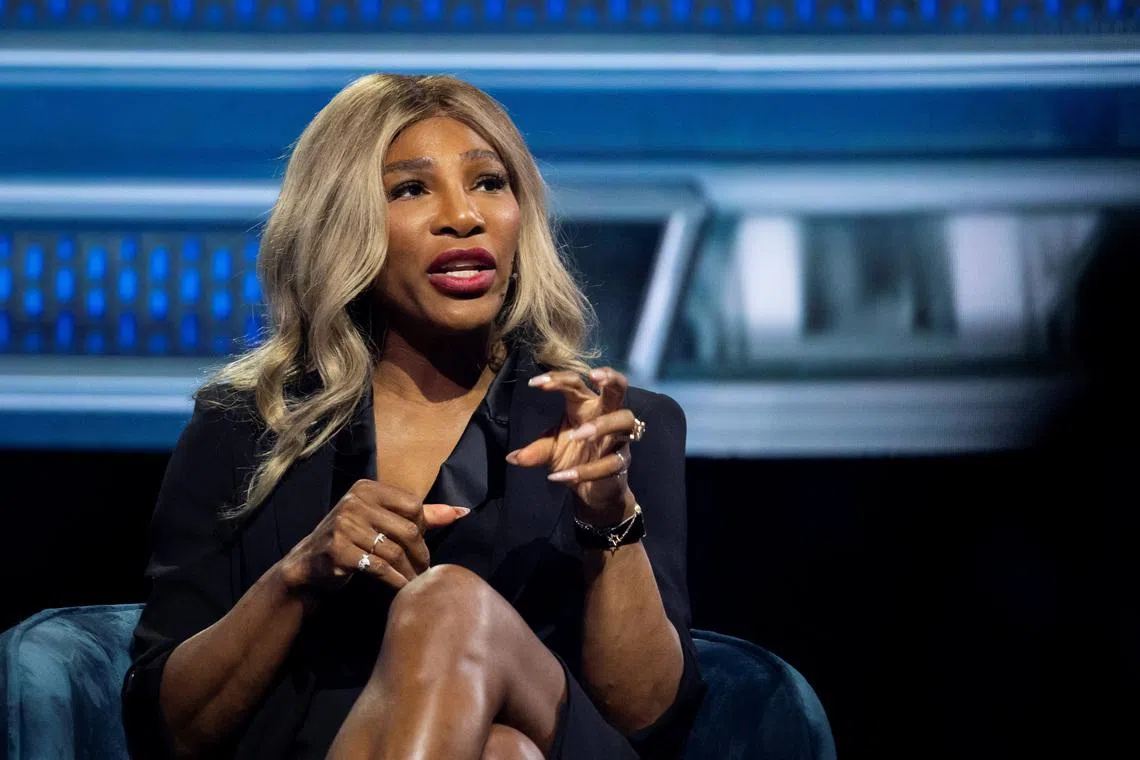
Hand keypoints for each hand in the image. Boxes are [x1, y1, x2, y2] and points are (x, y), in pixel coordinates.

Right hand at [276, 480, 468, 593]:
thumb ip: (422, 515)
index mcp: (366, 488)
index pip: (413, 505)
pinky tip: (401, 588)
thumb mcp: (382, 520)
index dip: (422, 528)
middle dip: (421, 554)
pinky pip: (379, 567)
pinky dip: (395, 580)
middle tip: (425, 570)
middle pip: (407, 529)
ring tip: (416, 582)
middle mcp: (353, 502)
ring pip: (394, 551)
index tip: (421, 545)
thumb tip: (462, 511)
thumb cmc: (352, 541)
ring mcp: (343, 525)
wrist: (307, 566)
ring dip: (410, 572)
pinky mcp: (338, 550)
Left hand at [506, 367, 640, 523]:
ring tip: (578, 435)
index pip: (576, 384)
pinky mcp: (622, 462)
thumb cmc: (574, 459)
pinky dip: (586, 471)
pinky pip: (611, 462)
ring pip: (624, 420)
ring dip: (602, 424)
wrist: (593, 490)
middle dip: (611, 378)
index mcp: (586, 406)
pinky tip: (561, 477)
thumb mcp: (550, 452)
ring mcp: (618, 438)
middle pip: (618, 389)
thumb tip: (512, 457)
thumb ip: (535, 451)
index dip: (558, 379)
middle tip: (594, 375)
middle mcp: (606, 416)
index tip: (534, 384)